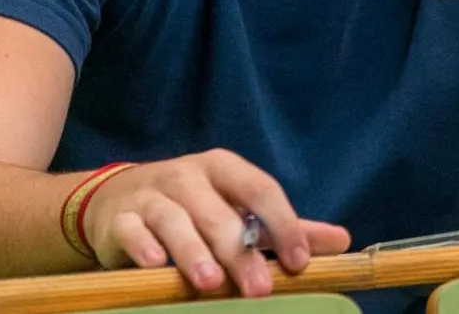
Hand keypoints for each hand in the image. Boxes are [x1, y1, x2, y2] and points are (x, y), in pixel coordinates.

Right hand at [82, 150, 350, 295]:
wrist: (116, 199)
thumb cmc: (193, 206)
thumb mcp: (238, 208)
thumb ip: (284, 226)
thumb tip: (342, 241)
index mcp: (224, 169)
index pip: (261, 190)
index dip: (283, 223)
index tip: (300, 261)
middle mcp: (188, 176)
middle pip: (219, 213)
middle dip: (240, 252)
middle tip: (259, 289)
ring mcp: (151, 195)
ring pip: (174, 221)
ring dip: (193, 252)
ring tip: (210, 283)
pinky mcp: (119, 218)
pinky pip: (132, 231)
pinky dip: (144, 247)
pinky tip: (155, 266)